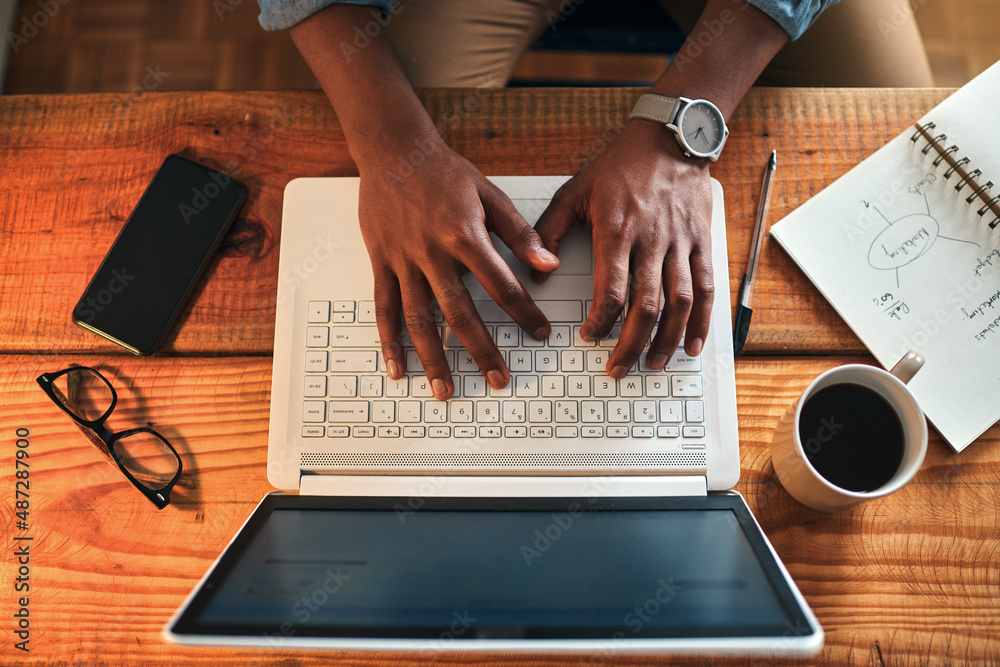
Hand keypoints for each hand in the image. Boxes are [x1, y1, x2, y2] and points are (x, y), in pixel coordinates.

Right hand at [358, 140, 559, 399]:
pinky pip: (384, 309)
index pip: (500, 284)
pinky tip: (398, 369)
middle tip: (499, 379)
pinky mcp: (380, 263)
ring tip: (445, 390)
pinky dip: (389, 342)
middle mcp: (431, 252)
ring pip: (419, 319)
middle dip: (481, 350)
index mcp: (464, 234)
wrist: (393, 149)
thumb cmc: (444, 172)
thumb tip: (548, 265)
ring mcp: (402, 261)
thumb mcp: (489, 194)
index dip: (523, 312)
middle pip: (459, 312)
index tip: (539, 334)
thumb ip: (520, 233)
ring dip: (433, 358)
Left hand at [533, 121, 714, 377]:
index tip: (589, 337)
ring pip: (679, 302)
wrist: (669, 136)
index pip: (610, 290)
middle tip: (618, 368)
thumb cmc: (619, 164)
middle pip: (645, 306)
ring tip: (653, 363)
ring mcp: (681, 243)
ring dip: (667, 339)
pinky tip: (692, 344)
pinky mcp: (702, 242)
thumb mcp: (574, 190)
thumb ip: (549, 231)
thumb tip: (536, 270)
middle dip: (630, 344)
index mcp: (616, 231)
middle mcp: (651, 240)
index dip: (601, 321)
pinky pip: (706, 288)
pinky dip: (702, 321)